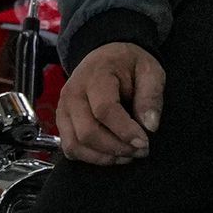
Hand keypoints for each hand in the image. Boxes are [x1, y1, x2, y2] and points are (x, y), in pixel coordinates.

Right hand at [60, 42, 165, 164]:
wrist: (106, 55)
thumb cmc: (129, 64)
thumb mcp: (149, 71)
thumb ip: (151, 96)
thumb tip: (150, 126)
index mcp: (95, 77)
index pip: (104, 110)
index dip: (125, 130)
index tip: (145, 142)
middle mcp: (73, 94)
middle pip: (87, 132)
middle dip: (116, 147)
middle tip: (140, 151)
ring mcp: (63, 109)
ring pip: (75, 144)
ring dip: (103, 157)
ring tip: (128, 156)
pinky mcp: (61, 122)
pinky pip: (69, 148)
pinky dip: (90, 157)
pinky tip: (112, 155)